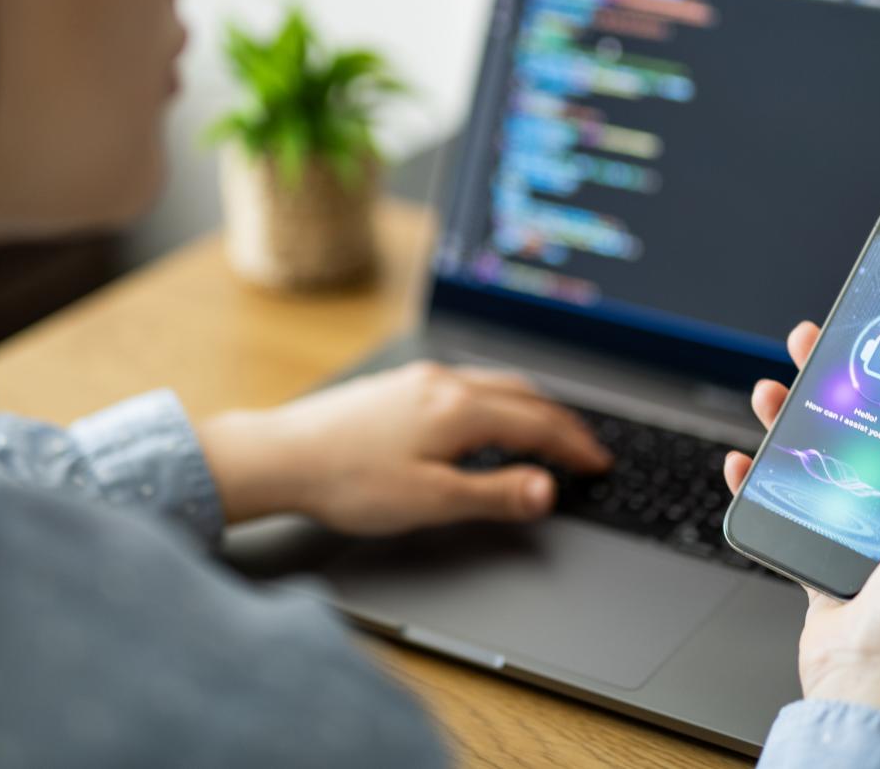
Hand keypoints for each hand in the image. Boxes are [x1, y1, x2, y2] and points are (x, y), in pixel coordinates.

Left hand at [194, 360, 611, 534]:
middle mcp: (444, 383)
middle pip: (523, 395)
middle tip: (586, 446)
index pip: (537, 424)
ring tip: (548, 428)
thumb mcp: (430, 501)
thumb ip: (494, 494)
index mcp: (459, 409)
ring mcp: (419, 378)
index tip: (598, 463)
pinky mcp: (397, 384)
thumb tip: (547, 489)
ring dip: (531, 405)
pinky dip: (498, 399)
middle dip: (561, 421)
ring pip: (495, 383)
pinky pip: (467, 382)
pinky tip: (487, 416)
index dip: (574, 446)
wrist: (280, 456)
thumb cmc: (348, 482)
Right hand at [723, 321, 879, 731]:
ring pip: (822, 455)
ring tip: (767, 393)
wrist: (875, 678)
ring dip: (791, 420)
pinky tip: (743, 460)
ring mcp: (864, 530)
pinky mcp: (823, 552)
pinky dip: (760, 480)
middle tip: (812, 345)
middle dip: (837, 382)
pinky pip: (787, 503)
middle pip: (869, 427)